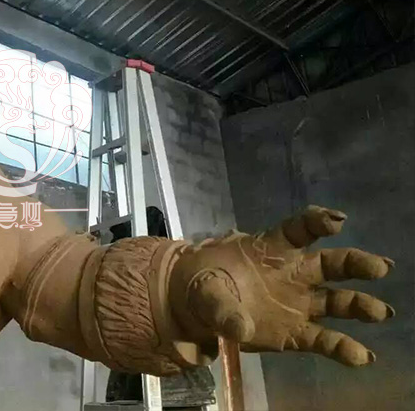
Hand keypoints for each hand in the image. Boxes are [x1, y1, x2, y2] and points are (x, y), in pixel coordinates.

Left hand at [169, 206, 393, 365]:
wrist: (197, 309)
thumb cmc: (205, 283)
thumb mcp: (206, 288)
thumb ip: (223, 306)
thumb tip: (240, 328)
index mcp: (272, 249)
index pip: (299, 230)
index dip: (317, 222)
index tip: (337, 221)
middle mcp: (293, 273)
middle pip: (331, 264)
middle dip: (357, 263)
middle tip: (381, 267)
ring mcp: (297, 303)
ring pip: (336, 301)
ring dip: (359, 305)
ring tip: (381, 312)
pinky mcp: (294, 332)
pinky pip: (323, 339)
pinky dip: (342, 348)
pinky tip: (362, 356)